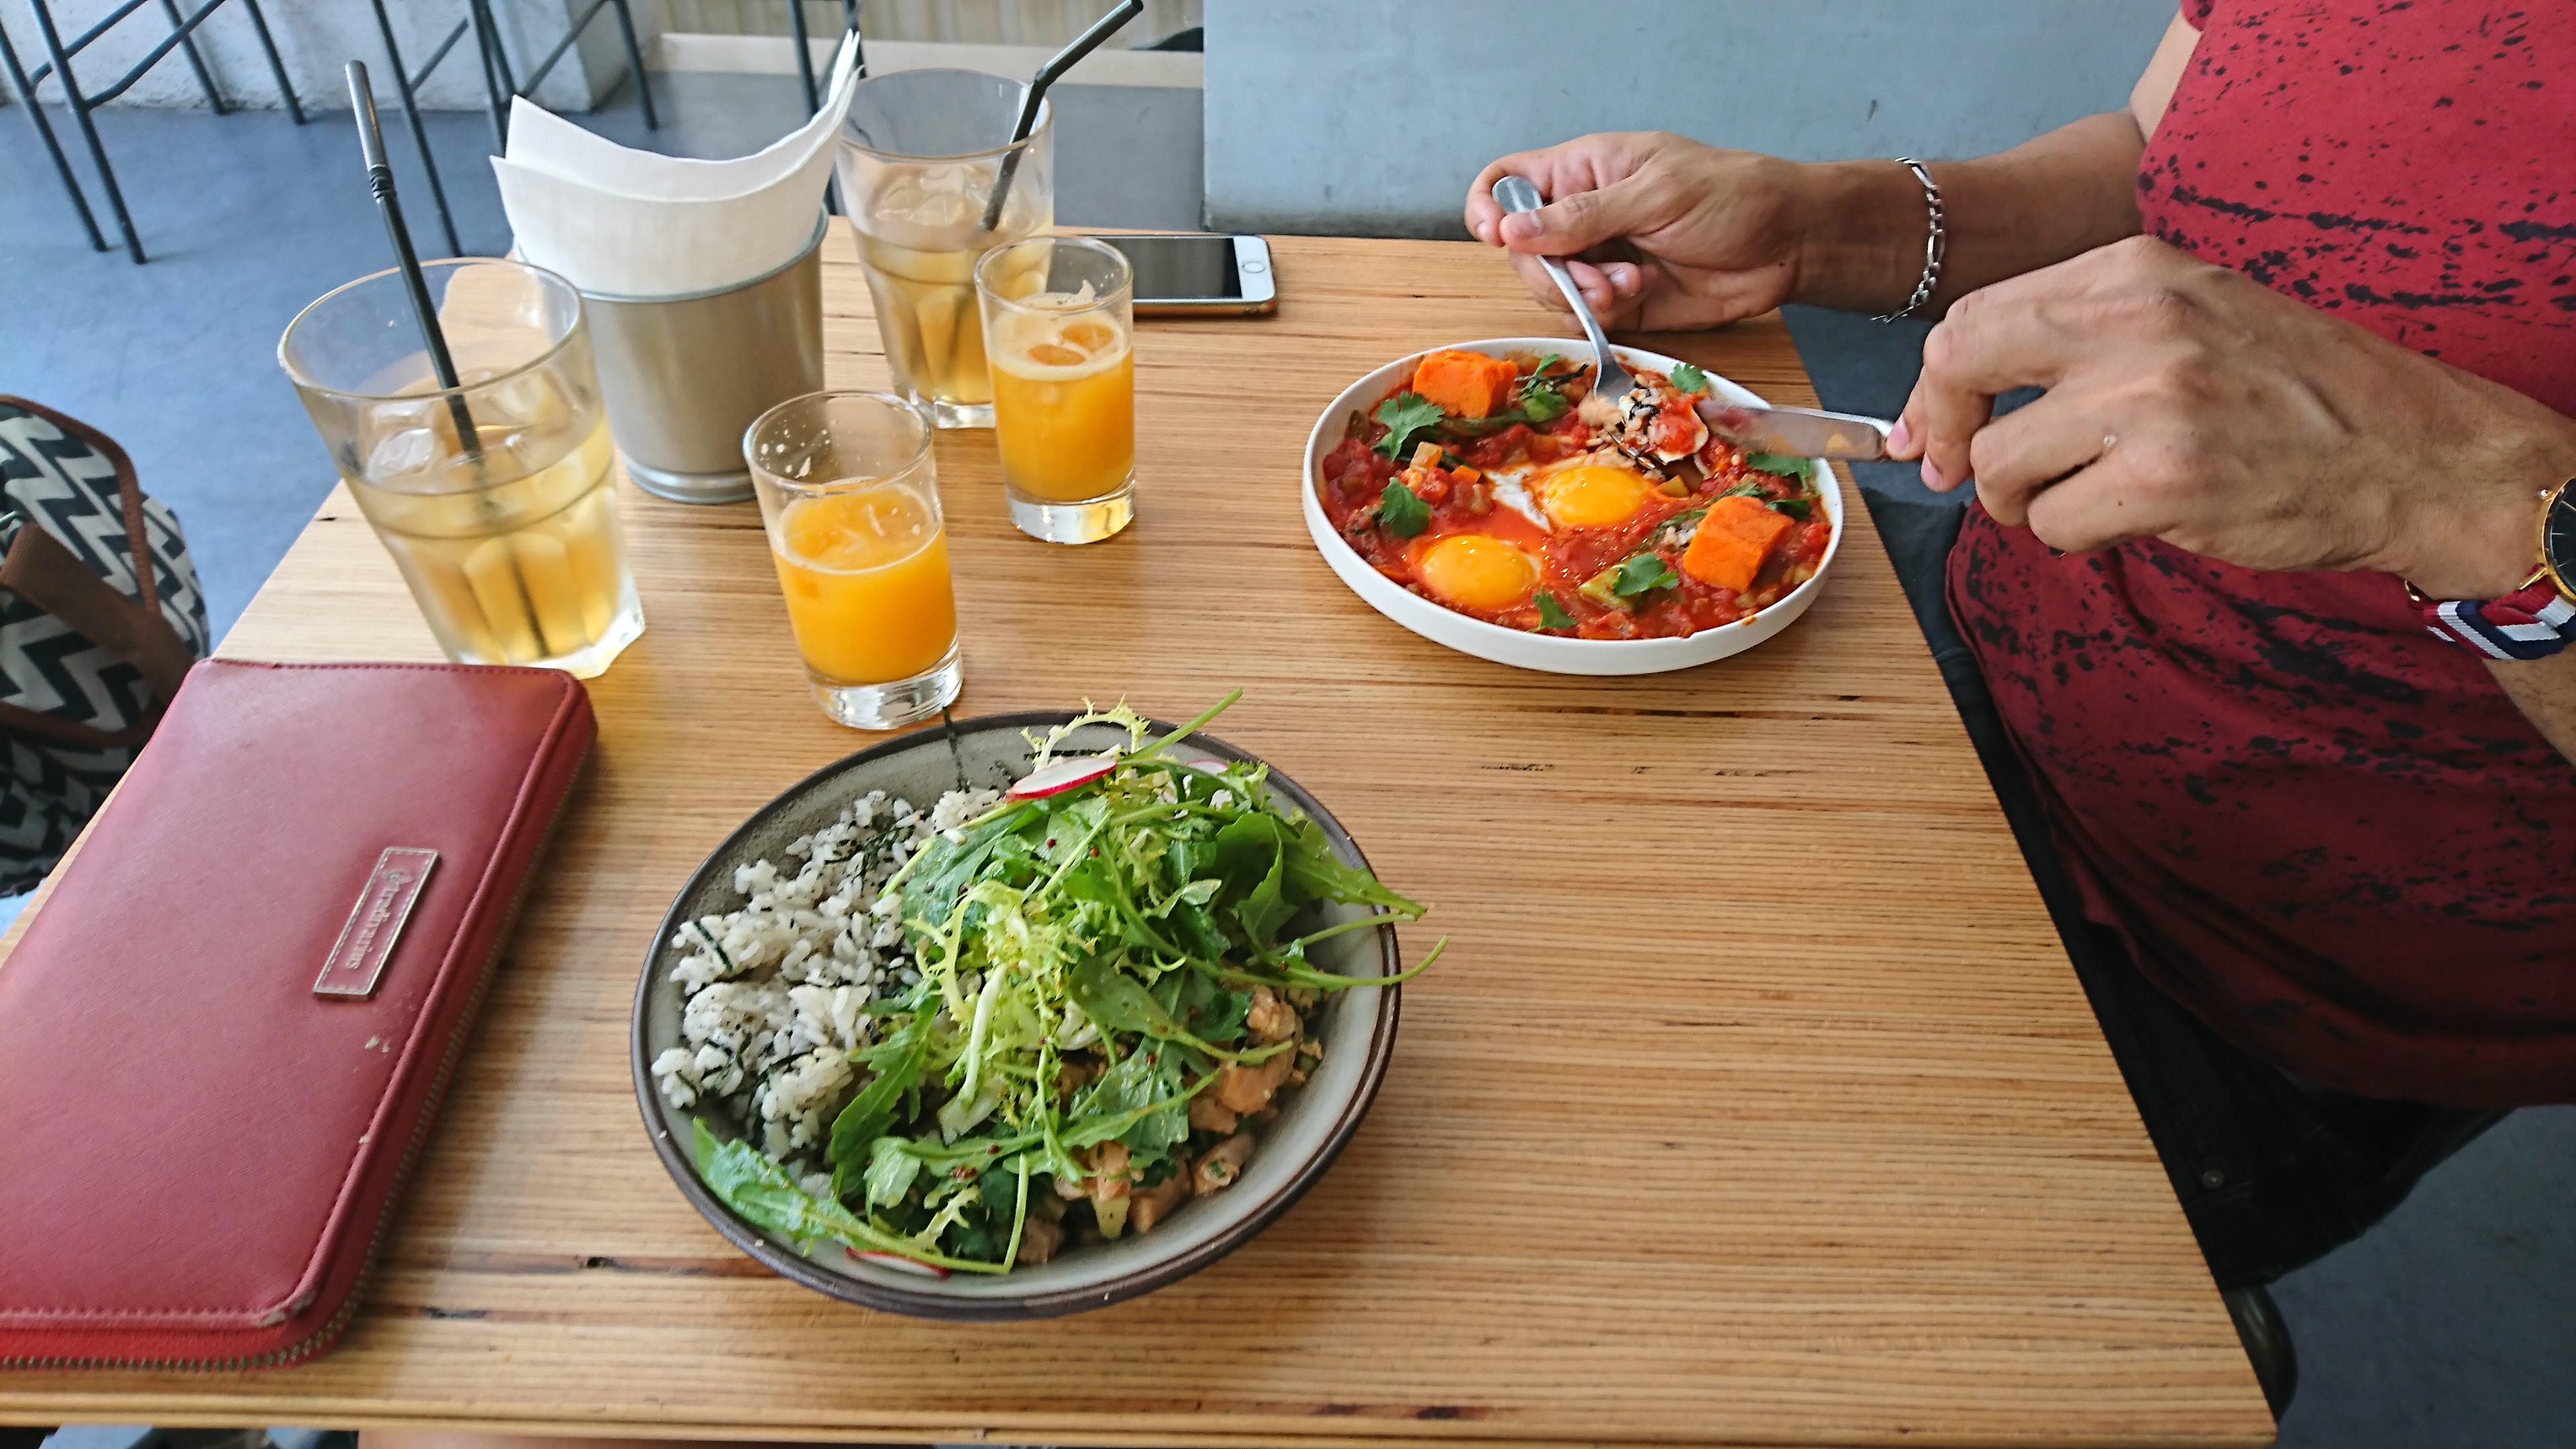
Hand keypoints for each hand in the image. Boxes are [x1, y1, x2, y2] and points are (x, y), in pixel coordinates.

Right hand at [1464, 133, 1820, 330]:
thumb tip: (1512, 229)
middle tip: (1598, 277)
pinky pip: (1583, 316)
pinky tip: (1639, 293)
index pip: (1506, 182)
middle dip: (1552, 270)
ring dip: (1582, 294)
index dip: (1488, 206)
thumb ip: (1583, 215)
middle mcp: (1581, 217)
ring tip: (1631, 284)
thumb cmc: (1731, 195)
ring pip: (1550, 289)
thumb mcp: (1654, 193)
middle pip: (1522, 251)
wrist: (1787, 244)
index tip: (1497, 234)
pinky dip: (1602, 313)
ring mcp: (1599, 261)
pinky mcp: (1621, 300)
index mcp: (1582, 171)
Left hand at [1888, 236, 2575, 598]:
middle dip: (1950, 433)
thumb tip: (1947, 403)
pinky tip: (2132, 522)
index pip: (1977, 315)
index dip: (1941, 385)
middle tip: (1971, 475)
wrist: (2414, 450)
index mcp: (2134, 268)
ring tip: (2086, 500)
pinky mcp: (2166, 478)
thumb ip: (2078, 338)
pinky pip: (2052, 524)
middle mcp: (2136, 318)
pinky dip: (2075, 538)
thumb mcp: (2191, 314)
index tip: (1939, 432)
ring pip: (2001, 463)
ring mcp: (2150, 398)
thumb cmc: (2292, 393)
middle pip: (1962, 366)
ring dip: (2024, 501)